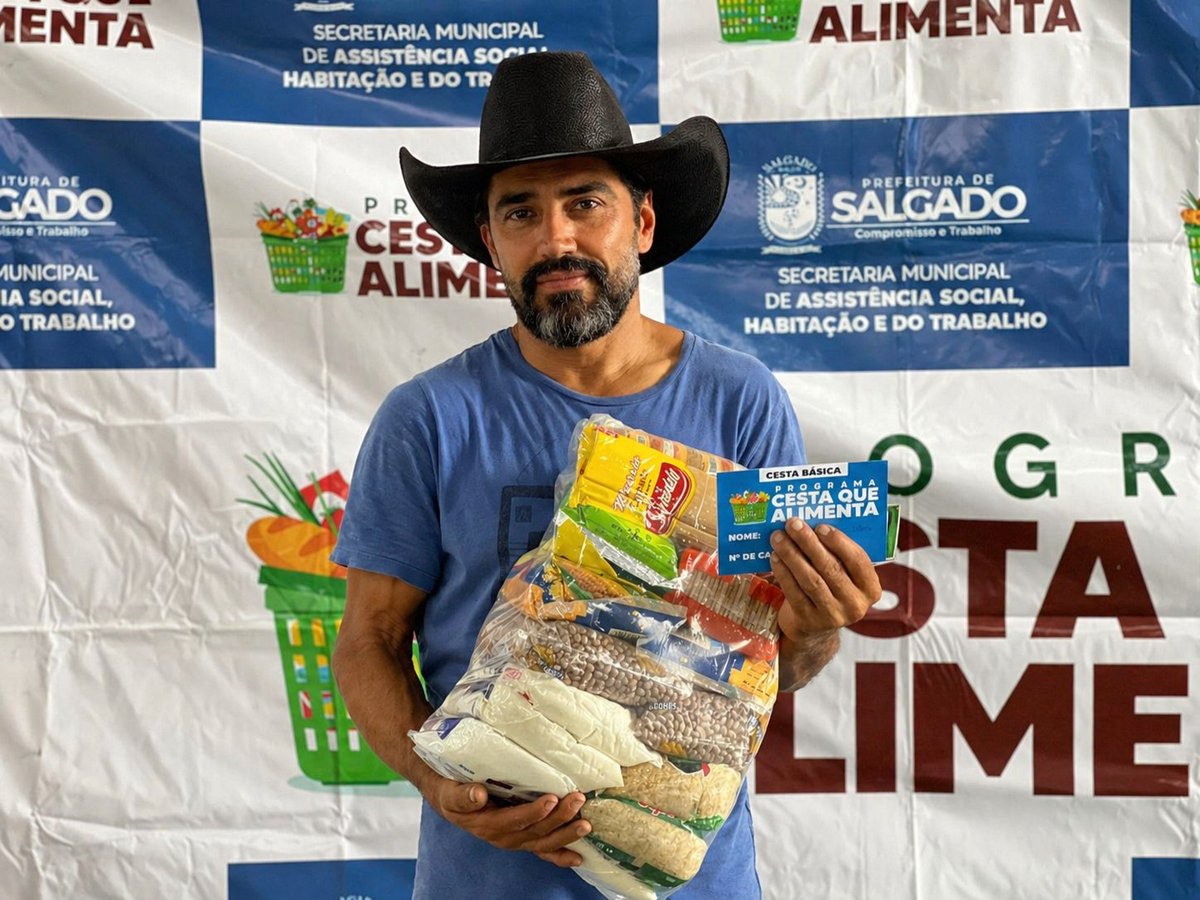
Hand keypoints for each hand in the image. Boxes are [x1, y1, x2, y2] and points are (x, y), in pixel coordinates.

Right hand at [423, 776, 590, 867]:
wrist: (450, 799)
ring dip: (566, 834)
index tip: (551, 799)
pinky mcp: (522, 838)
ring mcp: (515, 840)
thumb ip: (462, 795)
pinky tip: (578, 858)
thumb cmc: (452, 791)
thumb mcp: (450, 792)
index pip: (514, 820)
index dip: (533, 812)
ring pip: (543, 842)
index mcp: (487, 825)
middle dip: (559, 818)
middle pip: (535, 832)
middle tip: (577, 800)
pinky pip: (542, 851)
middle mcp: (504, 837)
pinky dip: (560, 856)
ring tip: (586, 824)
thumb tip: (478, 795)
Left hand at [769, 518, 881, 638]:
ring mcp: (833, 616)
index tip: (820, 526)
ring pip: (811, 580)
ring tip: (778, 538)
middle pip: (831, 567)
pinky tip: (775, 557)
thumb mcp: (843, 576)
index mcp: (870, 589)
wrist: (814, 627)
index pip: (858, 561)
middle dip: (809, 542)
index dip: (839, 542)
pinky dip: (783, 573)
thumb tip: (811, 524)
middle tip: (793, 524)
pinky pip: (795, 593)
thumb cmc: (829, 589)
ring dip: (792, 555)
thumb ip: (837, 555)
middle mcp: (856, 604)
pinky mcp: (810, 622)